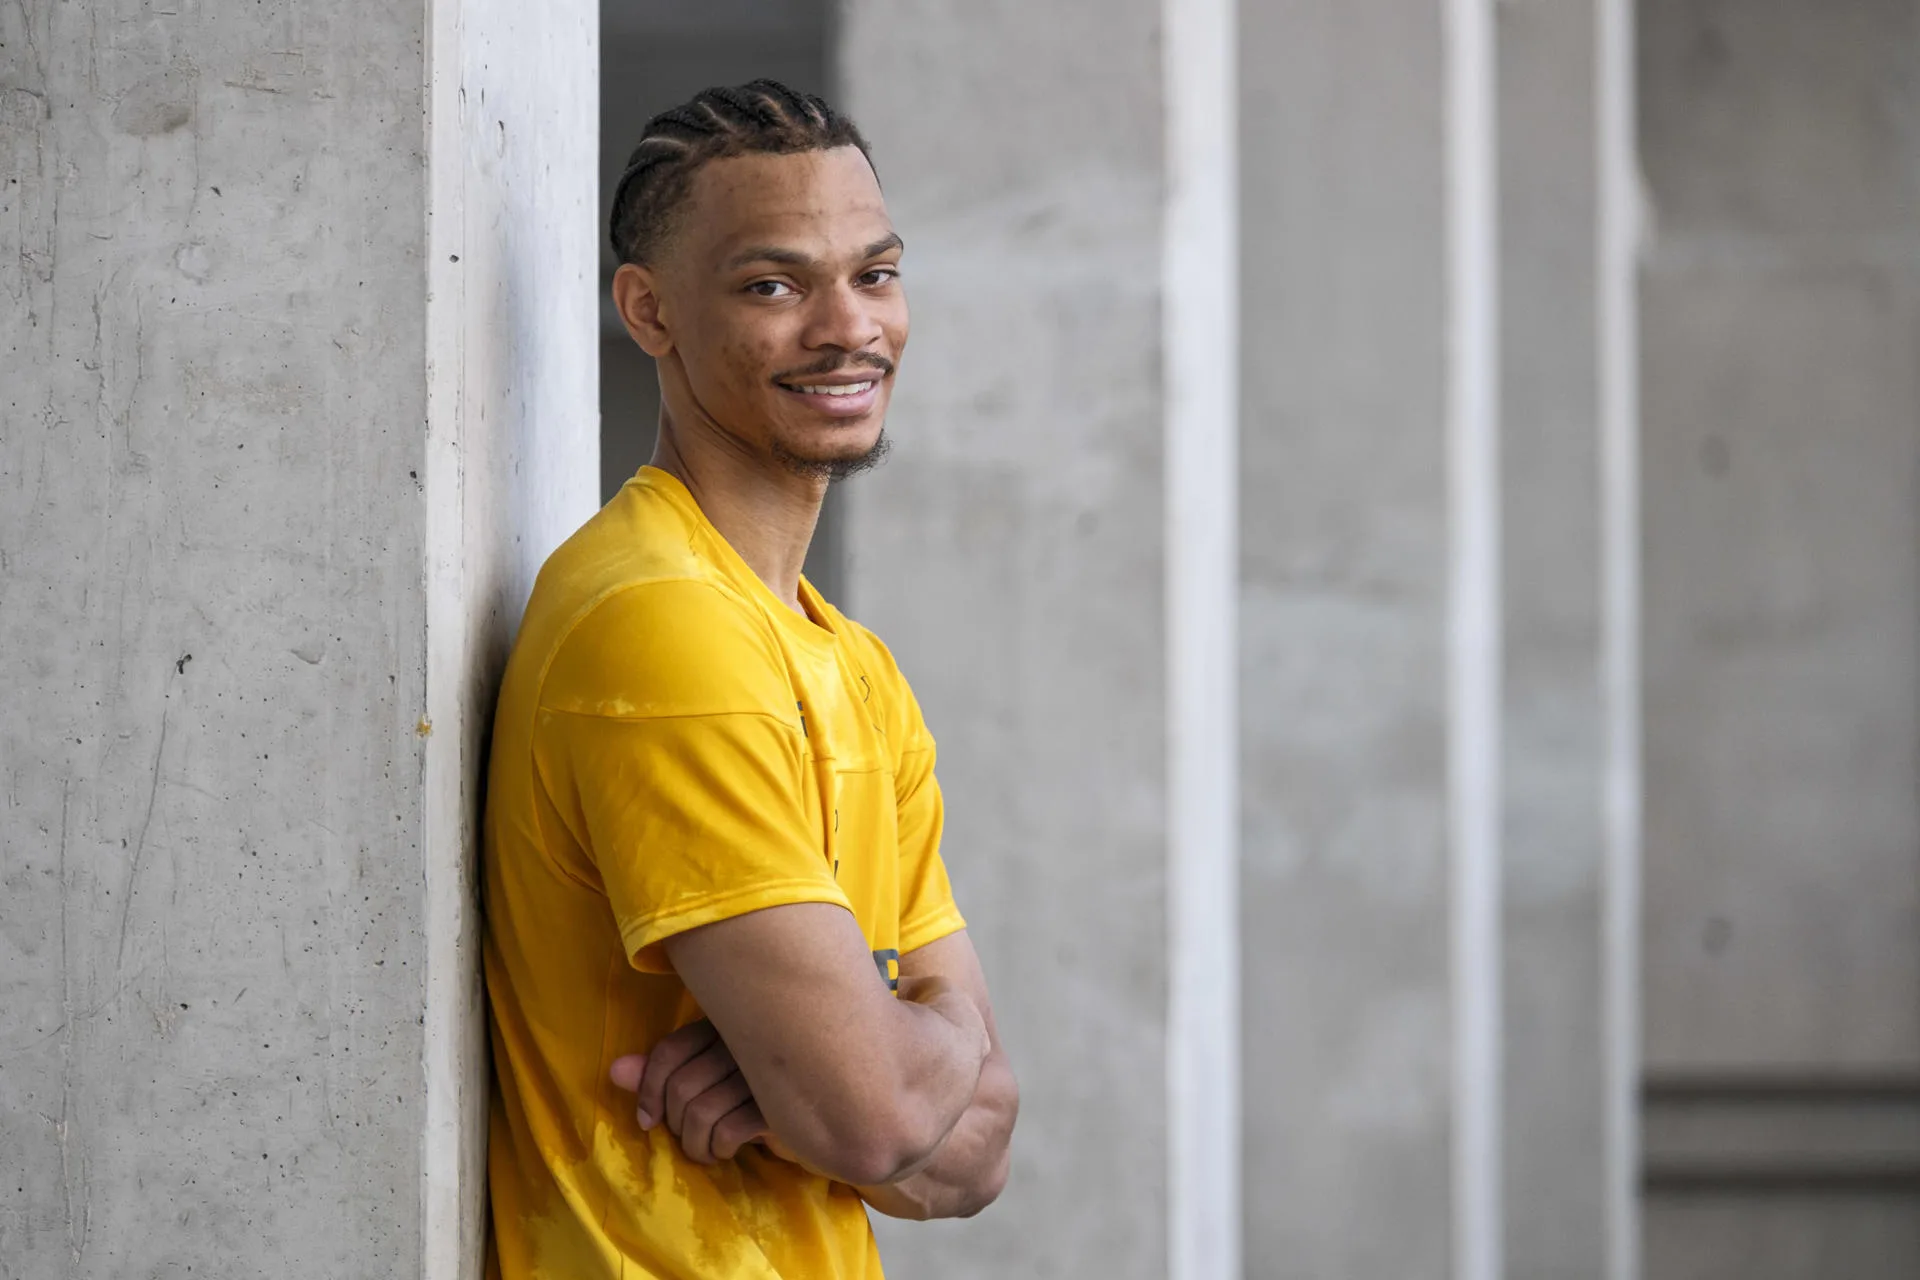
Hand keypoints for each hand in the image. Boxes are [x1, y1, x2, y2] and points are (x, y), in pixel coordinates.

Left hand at [610, 1020, 794, 1164]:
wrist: (829, 1120)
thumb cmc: (760, 1100)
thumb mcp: (708, 1086)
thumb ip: (663, 1076)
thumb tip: (615, 1072)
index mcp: (726, 1026)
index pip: (670, 1051)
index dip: (648, 1089)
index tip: (647, 1121)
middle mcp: (745, 1041)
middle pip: (681, 1085)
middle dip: (674, 1123)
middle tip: (689, 1137)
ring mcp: (765, 1071)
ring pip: (699, 1112)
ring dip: (694, 1144)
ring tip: (707, 1150)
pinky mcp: (781, 1104)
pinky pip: (727, 1131)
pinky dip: (717, 1150)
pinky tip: (728, 1151)